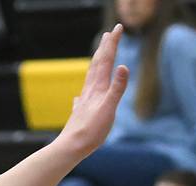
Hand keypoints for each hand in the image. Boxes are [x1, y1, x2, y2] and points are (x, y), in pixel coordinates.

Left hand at [58, 24, 128, 160]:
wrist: (71, 148)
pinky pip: (83, 96)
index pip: (106, 60)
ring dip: (95, 64)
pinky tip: (79, 96)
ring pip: (89, 78)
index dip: (113, 43)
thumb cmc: (91, 131)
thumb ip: (117, 88)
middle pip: (97, 64)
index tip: (118, 27)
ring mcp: (83, 101)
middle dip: (104, 48)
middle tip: (109, 34)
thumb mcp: (109, 109)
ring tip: (97, 57)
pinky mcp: (80, 113)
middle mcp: (89, 91)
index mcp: (98, 88)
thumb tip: (124, 66)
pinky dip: (85, 90)